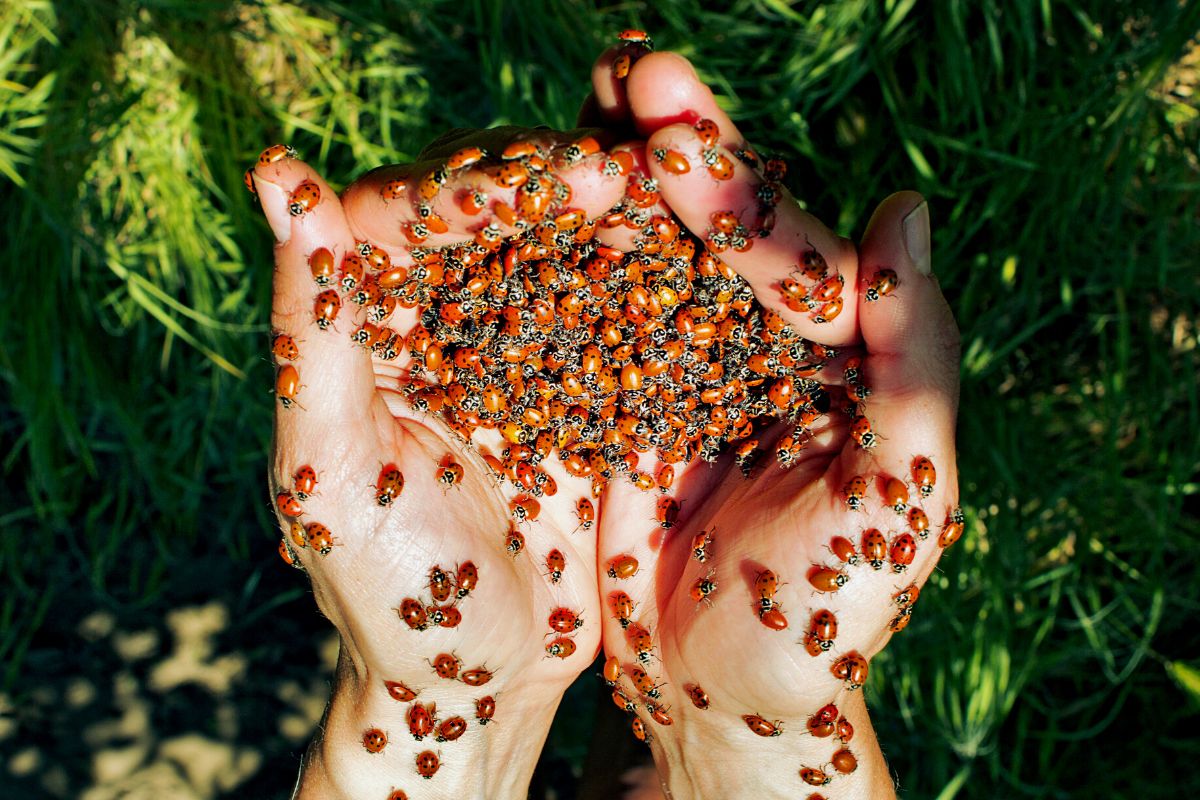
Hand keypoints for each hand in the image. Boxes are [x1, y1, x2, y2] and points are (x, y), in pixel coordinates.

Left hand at [252, 126, 627, 797]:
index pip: (413, 216)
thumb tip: (279, 174)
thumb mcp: (335, 467)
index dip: (484, 189)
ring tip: (685, 203)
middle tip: (643, 173)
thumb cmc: (389, 594)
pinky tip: (712, 266)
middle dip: (567, 186)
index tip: (567, 177)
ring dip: (626, 223)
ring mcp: (526, 348)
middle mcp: (446, 317)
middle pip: (502, 217)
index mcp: (368, 322)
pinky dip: (665, 291)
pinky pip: (628, 322)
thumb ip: (315, 326)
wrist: (483, 683)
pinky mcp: (592, 388)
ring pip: (573, 253)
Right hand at [588, 51, 959, 796]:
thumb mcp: (898, 499)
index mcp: (836, 354)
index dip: (740, 195)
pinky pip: (583, 315)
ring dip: (610, 177)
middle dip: (676, 150)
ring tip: (580, 102)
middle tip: (632, 67)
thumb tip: (908, 206)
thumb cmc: (818, 622)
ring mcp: (680, 363)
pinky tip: (521, 198)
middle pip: (716, 230)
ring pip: (646, 254)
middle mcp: (756, 342)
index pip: (792, 258)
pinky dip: (555, 256)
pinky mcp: (613, 396)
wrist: (721, 700)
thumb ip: (917, 360)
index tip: (676, 131)